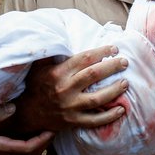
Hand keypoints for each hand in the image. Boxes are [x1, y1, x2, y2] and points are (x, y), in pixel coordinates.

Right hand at [0, 103, 52, 154]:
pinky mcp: (6, 148)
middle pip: (34, 154)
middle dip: (46, 142)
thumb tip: (13, 107)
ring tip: (49, 125)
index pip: (29, 149)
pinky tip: (37, 126)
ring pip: (30, 152)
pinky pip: (25, 147)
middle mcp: (8, 153)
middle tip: (55, 126)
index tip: (52, 129)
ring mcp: (8, 152)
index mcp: (3, 148)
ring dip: (41, 141)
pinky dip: (34, 139)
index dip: (43, 140)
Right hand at [13, 45, 128, 132]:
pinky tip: (121, 110)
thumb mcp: (39, 66)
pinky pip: (94, 120)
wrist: (28, 113)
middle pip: (93, 75)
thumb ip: (51, 52)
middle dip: (112, 67)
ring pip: (97, 98)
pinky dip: (109, 116)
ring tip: (126, 83)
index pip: (84, 58)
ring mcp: (70, 107)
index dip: (101, 52)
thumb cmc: (37, 85)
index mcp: (58, 73)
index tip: (114, 48)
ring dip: (114, 90)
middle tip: (125, 62)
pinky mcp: (73, 122)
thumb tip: (58, 32)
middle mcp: (65, 89)